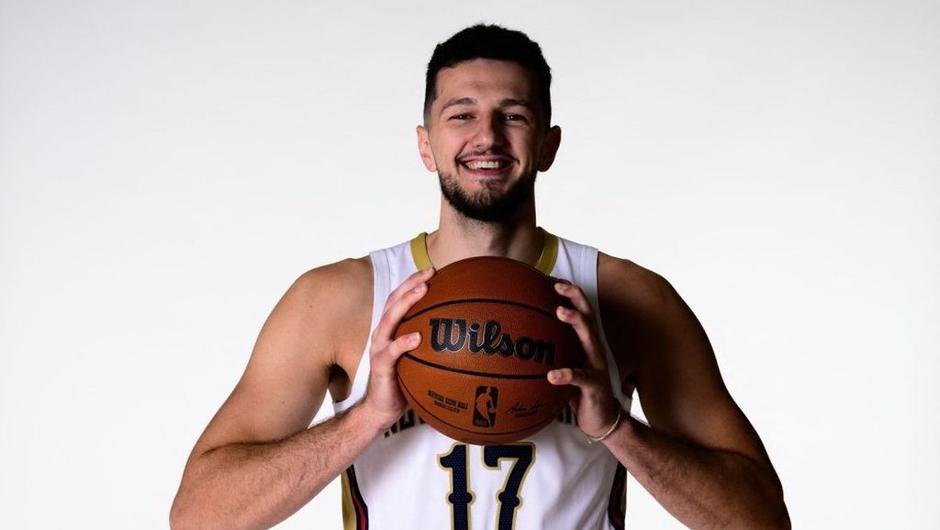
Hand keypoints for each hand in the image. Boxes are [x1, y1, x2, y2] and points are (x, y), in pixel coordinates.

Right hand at [359, 266, 434, 428]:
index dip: (412, 282)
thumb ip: (430, 345)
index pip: (399, 299)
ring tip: (422, 291)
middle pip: (394, 301)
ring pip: (390, 319)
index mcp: (390, 330)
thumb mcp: (418, 359)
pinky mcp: (380, 366)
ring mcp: (379, 349)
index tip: (433, 271)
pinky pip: (391, 352)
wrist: (381, 409)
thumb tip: (461, 336)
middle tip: (430, 273)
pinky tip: (417, 337)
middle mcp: (382, 334)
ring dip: (406, 303)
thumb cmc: (402, 383)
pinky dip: (403, 342)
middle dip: (411, 284)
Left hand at [548, 280, 622, 437]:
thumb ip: (551, 353)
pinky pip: (580, 377)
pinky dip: (566, 374)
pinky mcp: (595, 386)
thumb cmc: (579, 392)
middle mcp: (594, 349)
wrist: (603, 421)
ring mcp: (596, 366)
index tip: (552, 277)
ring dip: (575, 322)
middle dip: (575, 297)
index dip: (569, 293)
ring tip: (560, 311)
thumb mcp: (565, 367)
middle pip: (587, 316)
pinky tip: (552, 374)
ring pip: (589, 338)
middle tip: (558, 285)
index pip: (580, 311)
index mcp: (586, 343)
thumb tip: (520, 343)